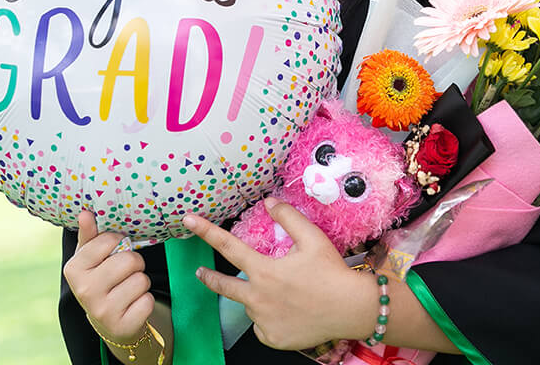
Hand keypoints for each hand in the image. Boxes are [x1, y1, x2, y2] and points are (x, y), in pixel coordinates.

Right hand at [63, 210, 154, 342]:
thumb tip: (86, 213)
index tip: (114, 252)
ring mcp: (102, 312)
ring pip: (141, 280)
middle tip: (125, 272)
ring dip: (141, 282)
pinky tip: (132, 305)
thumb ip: (90, 234)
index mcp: (73, 269)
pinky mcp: (122, 326)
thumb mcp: (91, 257)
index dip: (119, 242)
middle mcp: (84, 291)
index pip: (109, 240)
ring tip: (128, 289)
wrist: (109, 321)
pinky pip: (148, 301)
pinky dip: (146, 301)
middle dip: (134, 263)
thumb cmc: (101, 279)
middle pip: (129, 260)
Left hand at [183, 197, 370, 350]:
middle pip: (223, 285)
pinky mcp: (272, 338)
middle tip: (202, 273)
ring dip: (257, 298)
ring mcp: (263, 321)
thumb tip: (269, 202)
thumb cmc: (332, 273)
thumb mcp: (312, 238)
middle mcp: (258, 298)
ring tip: (283, 294)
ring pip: (250, 306)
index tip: (188, 221)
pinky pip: (262, 326)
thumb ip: (288, 217)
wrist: (351, 309)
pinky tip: (288, 313)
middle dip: (210, 278)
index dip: (206, 231)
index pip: (228, 246)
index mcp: (264, 271)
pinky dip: (269, 318)